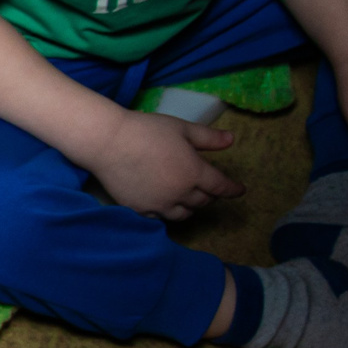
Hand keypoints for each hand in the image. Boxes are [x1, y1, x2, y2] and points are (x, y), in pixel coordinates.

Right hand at [85, 109, 243, 219]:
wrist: (108, 143)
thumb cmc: (146, 130)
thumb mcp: (181, 129)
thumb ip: (208, 138)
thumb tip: (232, 140)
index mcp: (194, 172)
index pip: (221, 186)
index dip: (232, 189)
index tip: (239, 190)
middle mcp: (180, 193)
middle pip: (202, 202)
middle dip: (208, 195)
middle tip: (206, 188)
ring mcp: (159, 204)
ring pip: (183, 214)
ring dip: (190, 207)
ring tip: (186, 199)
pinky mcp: (140, 209)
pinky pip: (160, 218)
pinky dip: (167, 212)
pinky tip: (164, 204)